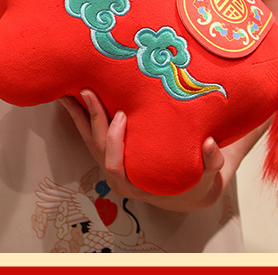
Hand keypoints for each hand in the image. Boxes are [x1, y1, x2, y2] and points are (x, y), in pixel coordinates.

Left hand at [59, 89, 228, 211]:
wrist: (186, 187)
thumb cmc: (195, 179)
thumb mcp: (208, 175)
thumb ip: (212, 161)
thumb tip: (209, 143)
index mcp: (136, 184)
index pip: (115, 166)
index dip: (114, 141)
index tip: (121, 116)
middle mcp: (118, 176)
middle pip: (96, 148)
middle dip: (91, 119)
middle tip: (89, 91)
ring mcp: (109, 163)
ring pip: (87, 139)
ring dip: (77, 114)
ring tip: (66, 89)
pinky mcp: (107, 150)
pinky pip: (88, 133)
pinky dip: (79, 115)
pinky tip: (71, 96)